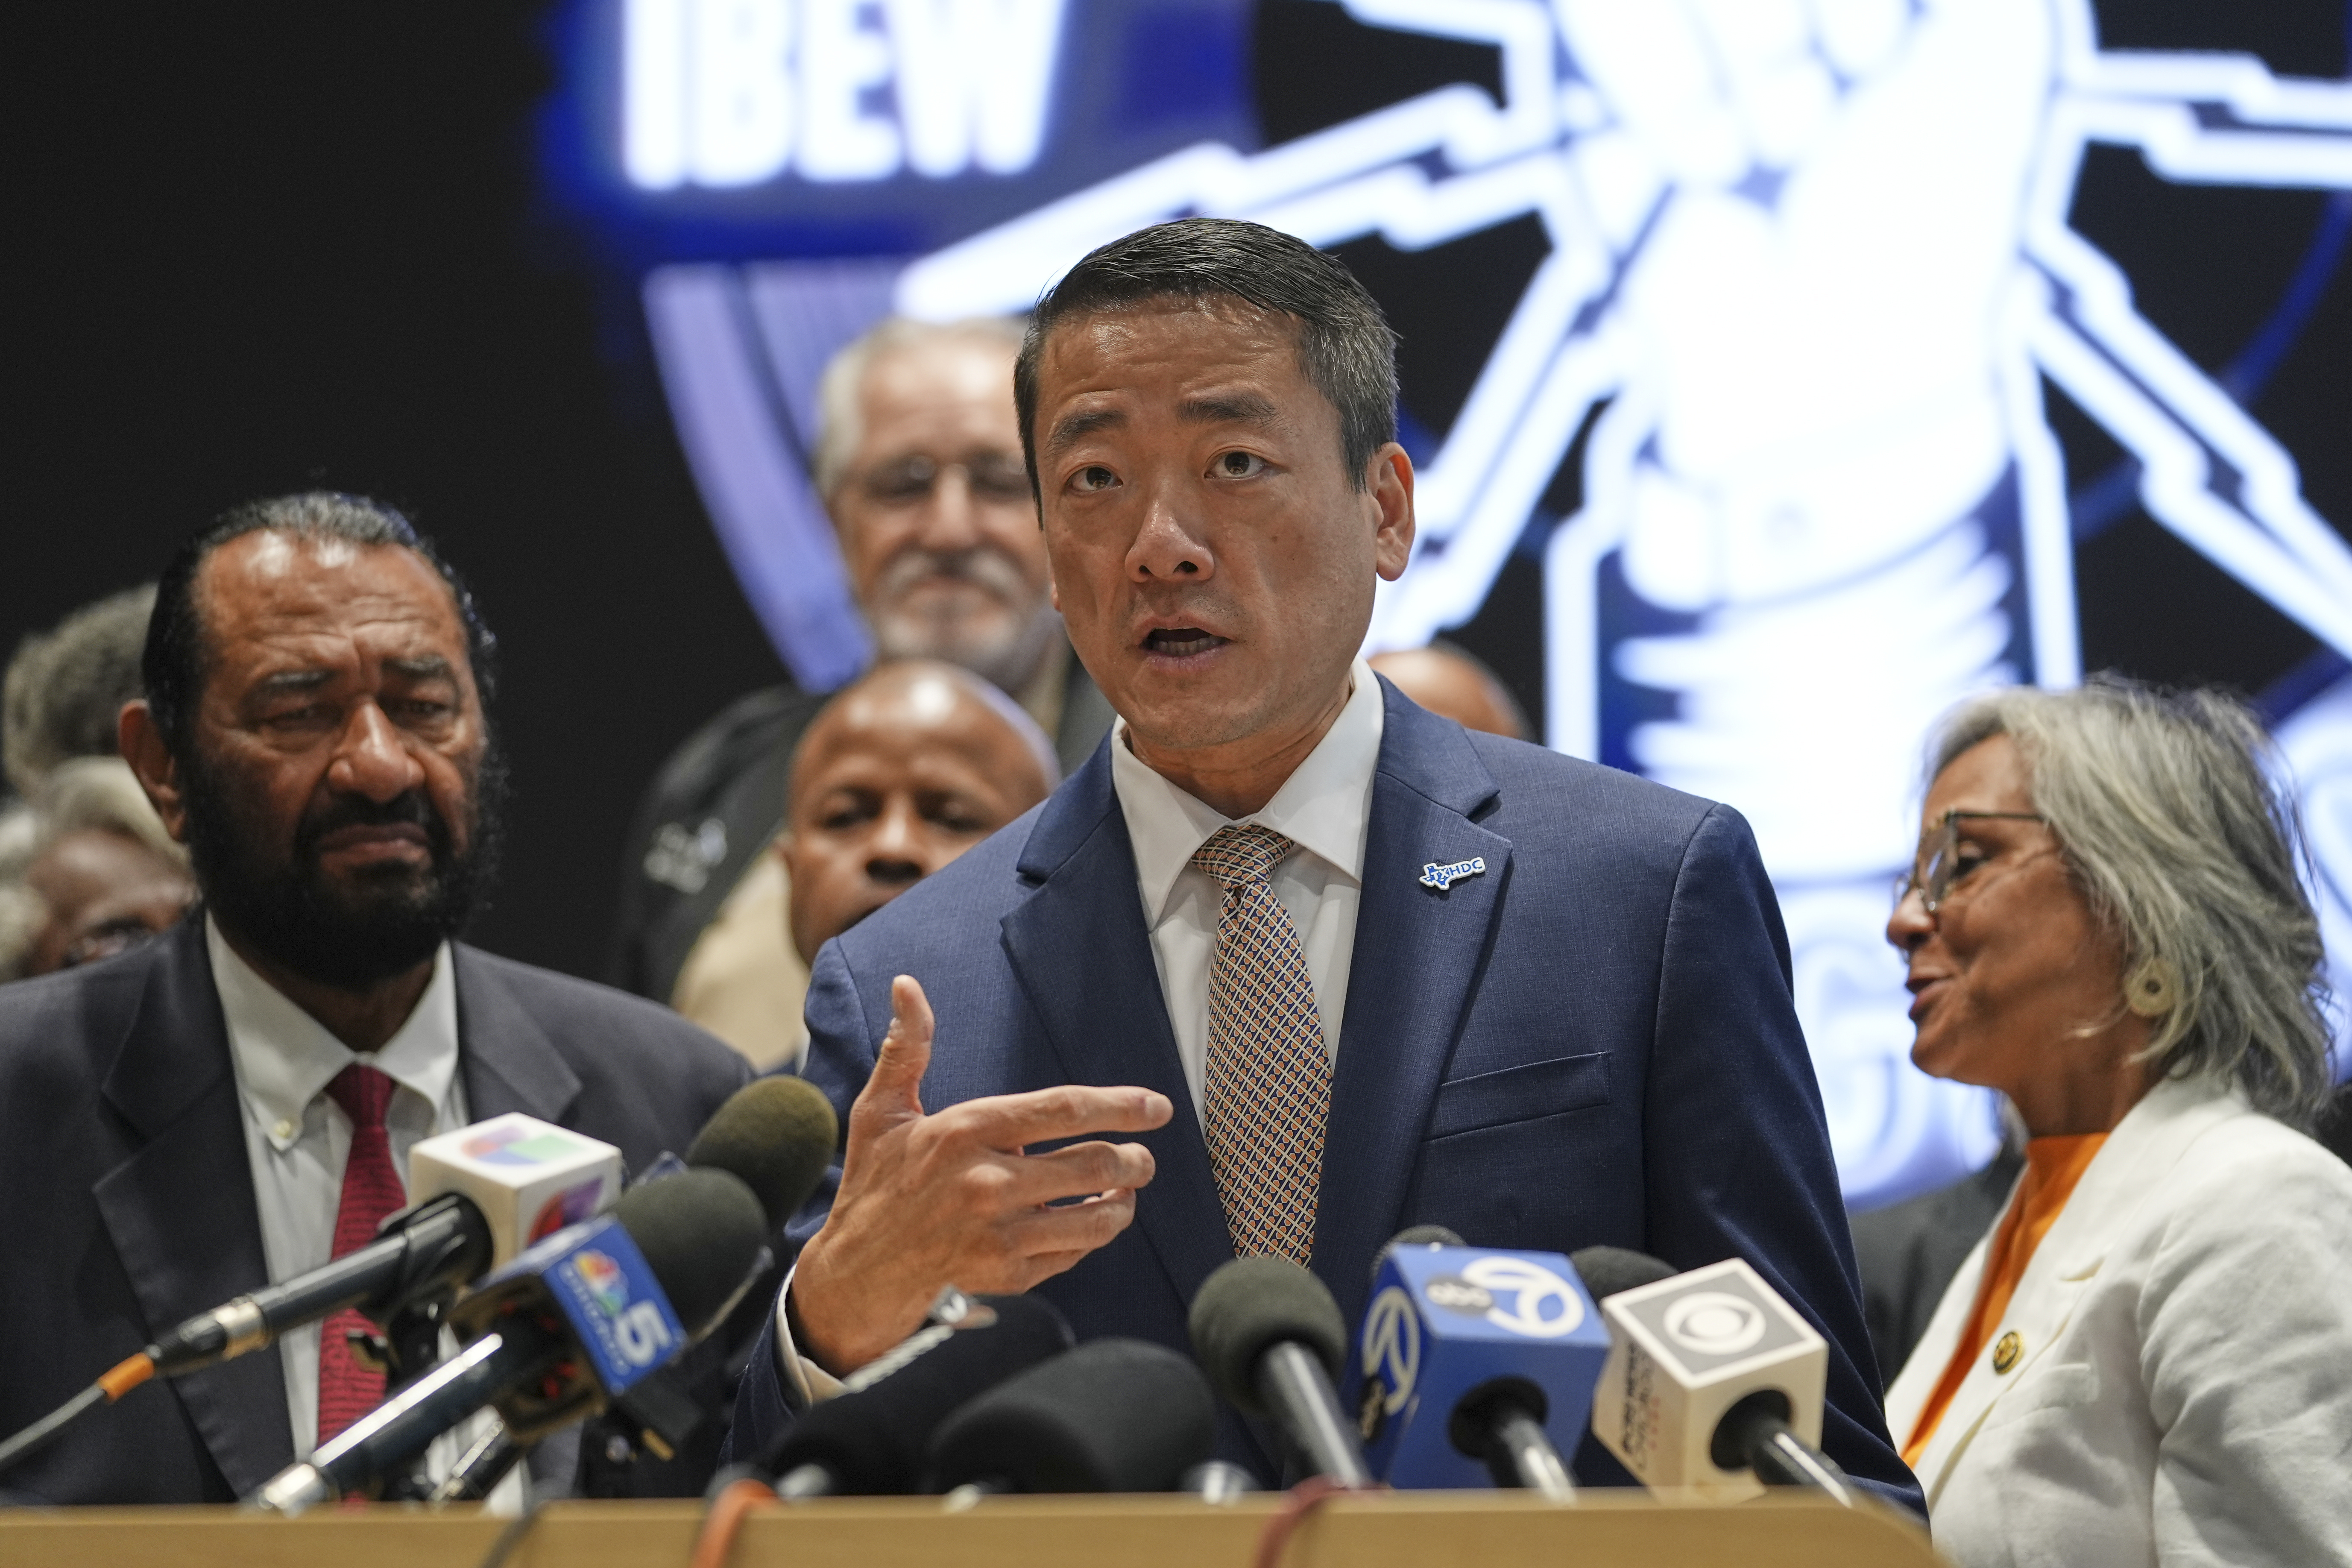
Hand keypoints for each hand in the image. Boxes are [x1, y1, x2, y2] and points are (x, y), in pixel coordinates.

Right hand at [789, 974, 1172, 1371]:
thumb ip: (907, 1048)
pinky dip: (1091, 1237)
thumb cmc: (875, 1184)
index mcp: (964, 1132)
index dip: (1121, 1105)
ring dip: (1124, 1202)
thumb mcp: (881, 1111)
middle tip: (1144, 1157)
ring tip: (1127, 1190)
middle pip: (1093, 1163)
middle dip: (1134, 1159)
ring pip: (1095, 1216)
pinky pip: (1073, 1253)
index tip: (1158, 1107)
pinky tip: (1092, 1223)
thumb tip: (906, 985)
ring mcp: (999, 1233)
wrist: (855, 1273)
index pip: (1063, 1110)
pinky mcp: (1008, 1275)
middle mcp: (986, 1182)